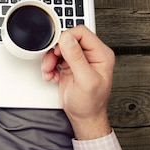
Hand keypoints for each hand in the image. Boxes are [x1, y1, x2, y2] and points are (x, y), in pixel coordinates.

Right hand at [41, 25, 114, 139]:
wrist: (83, 117)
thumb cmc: (90, 104)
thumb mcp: (85, 80)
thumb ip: (76, 58)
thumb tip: (67, 39)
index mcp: (101, 54)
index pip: (82, 33)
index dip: (66, 38)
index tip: (57, 49)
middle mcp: (91, 55)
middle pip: (67, 39)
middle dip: (55, 51)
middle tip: (51, 62)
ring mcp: (79, 59)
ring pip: (59, 48)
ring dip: (50, 60)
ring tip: (49, 72)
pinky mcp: (69, 65)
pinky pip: (54, 57)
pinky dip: (49, 66)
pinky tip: (51, 75)